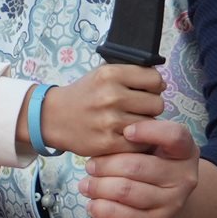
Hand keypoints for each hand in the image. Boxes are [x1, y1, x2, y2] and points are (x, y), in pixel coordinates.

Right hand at [37, 64, 165, 158]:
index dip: (154, 86)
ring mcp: (109, 121)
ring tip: (129, 122)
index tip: (145, 91)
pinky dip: (137, 141)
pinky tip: (126, 136)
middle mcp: (111, 96)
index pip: (155, 79)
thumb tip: (162, 84)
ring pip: (151, 124)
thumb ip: (131, 75)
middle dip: (150, 107)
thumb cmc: (84, 95)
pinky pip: (140, 143)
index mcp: (111, 74)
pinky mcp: (108, 143)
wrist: (54, 117)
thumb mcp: (103, 74)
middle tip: (136, 109)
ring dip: (144, 125)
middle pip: (157, 103)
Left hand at [80, 121, 202, 217]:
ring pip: (125, 190)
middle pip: (136, 166)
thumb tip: (105, 138)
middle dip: (105, 165)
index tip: (126, 132)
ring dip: (98, 187)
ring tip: (86, 185)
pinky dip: (100, 209)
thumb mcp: (153, 152)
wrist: (166, 215)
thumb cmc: (151, 174)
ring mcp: (171, 204)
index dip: (148, 131)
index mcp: (185, 152)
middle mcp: (184, 178)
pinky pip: (120, 214)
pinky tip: (93, 205)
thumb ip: (137, 141)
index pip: (174, 136)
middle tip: (90, 166)